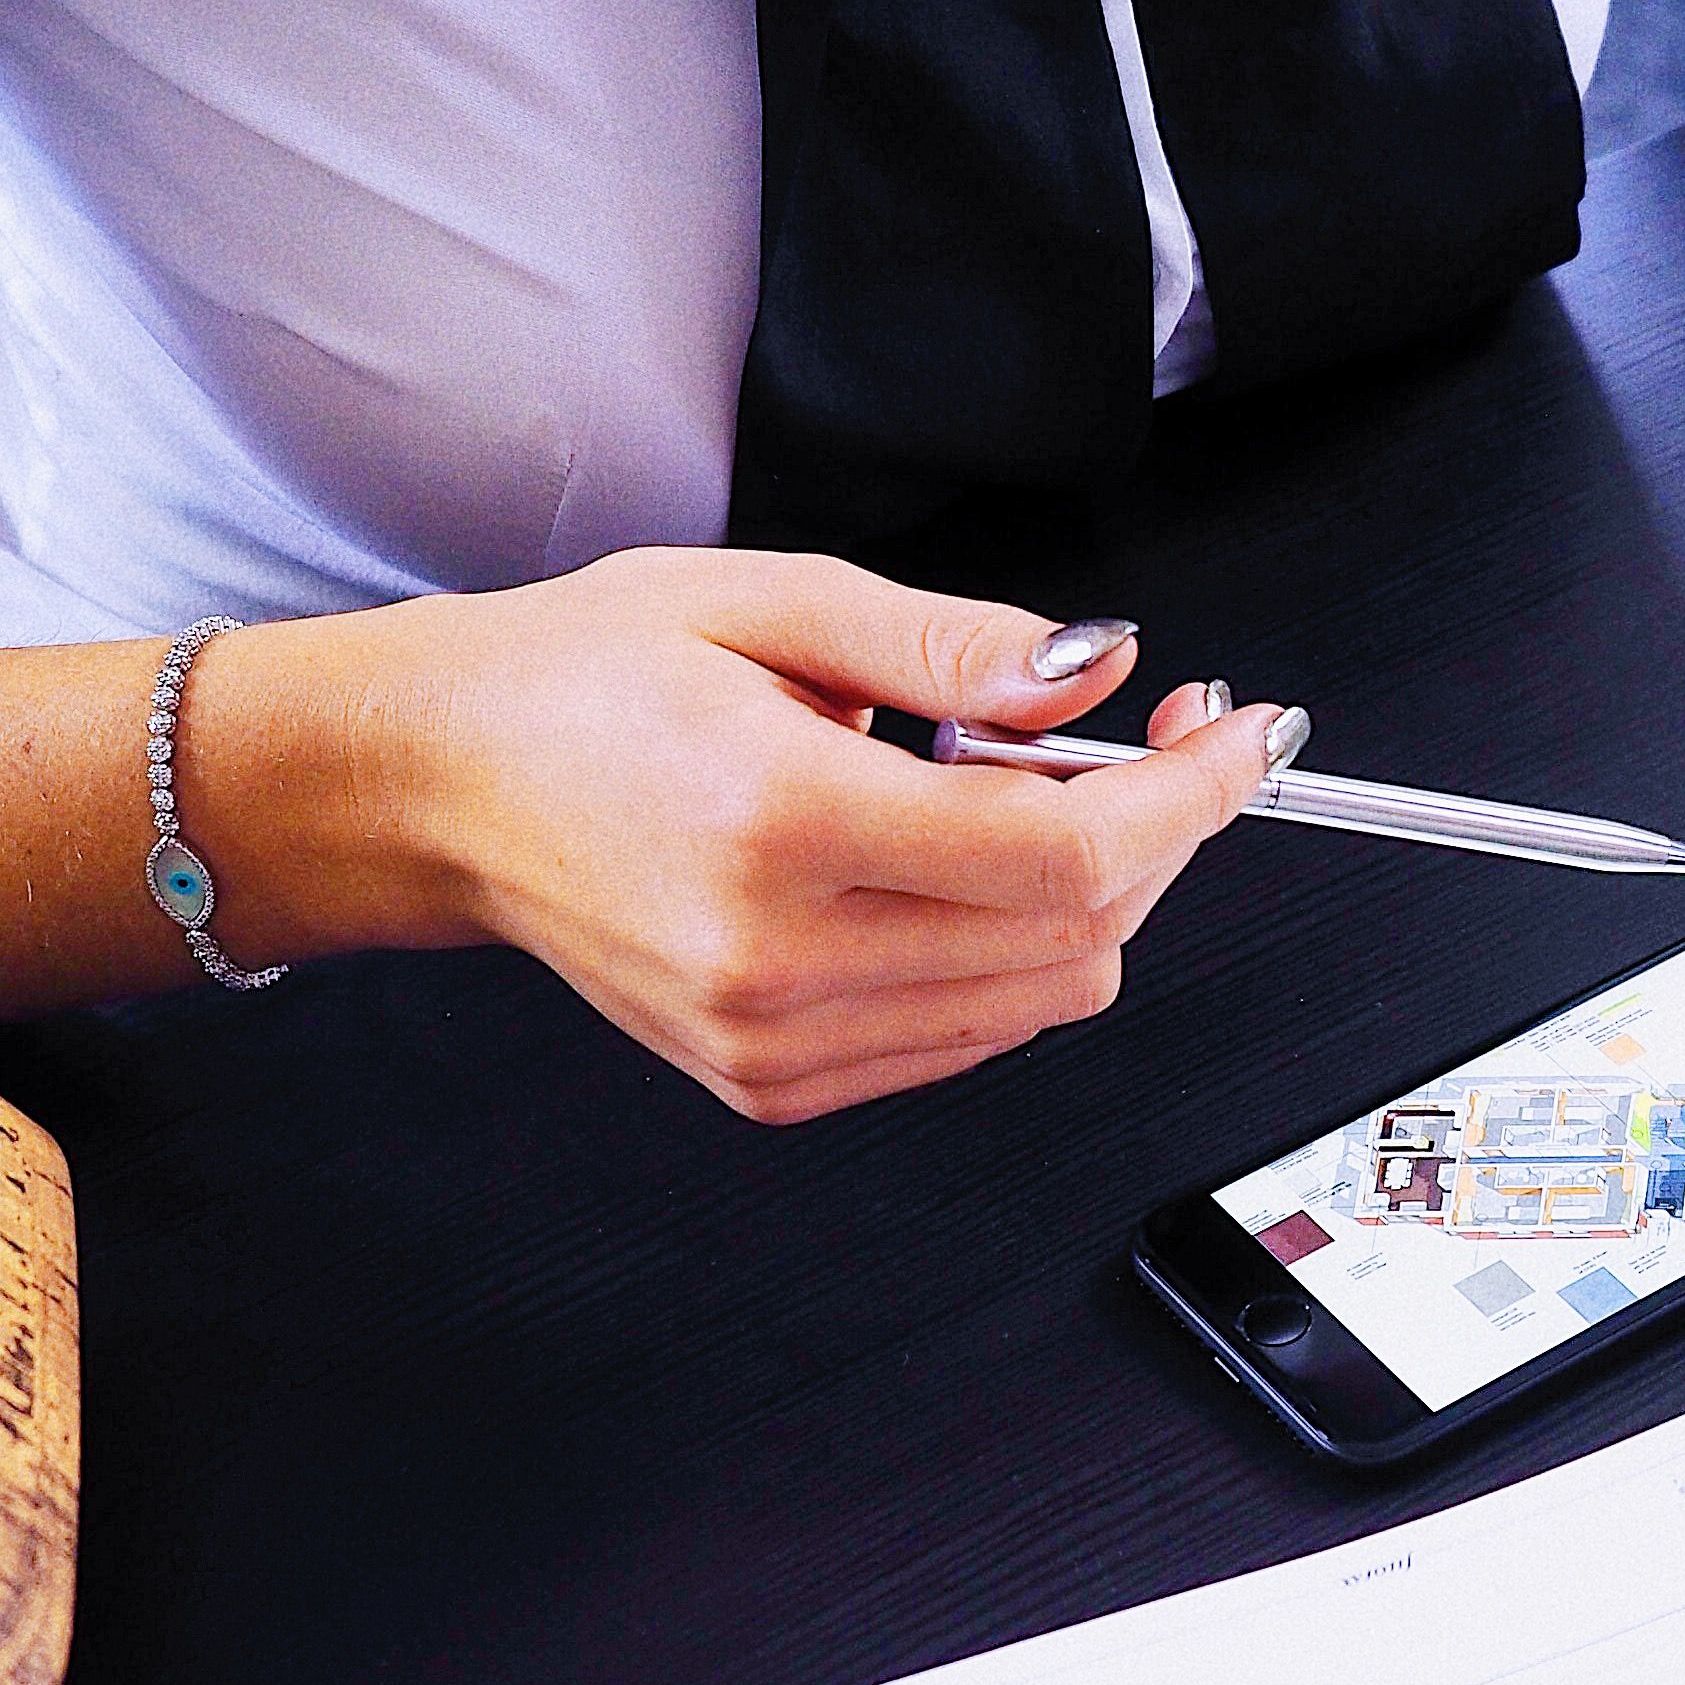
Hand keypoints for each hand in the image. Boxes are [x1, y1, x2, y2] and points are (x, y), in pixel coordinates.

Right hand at [203, 549, 1289, 1121]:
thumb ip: (958, 645)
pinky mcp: (770, 1083)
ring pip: (1042, 998)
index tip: (1243, 735)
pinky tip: (947, 867)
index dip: (1187, 795)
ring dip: (1086, 897)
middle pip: (1077, 936)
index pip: (1065, 854)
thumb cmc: (582, 682)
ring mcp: (772, 1040)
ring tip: (1013, 793)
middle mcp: (775, 956)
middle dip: (1156, 834)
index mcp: (778, 822)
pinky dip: (1008, 953)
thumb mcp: (774, 601)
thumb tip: (1101, 672)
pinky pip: (970, 1035)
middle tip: (1154, 736)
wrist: (441, 787)